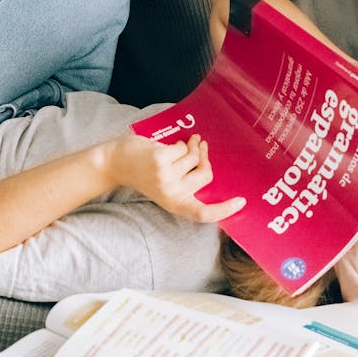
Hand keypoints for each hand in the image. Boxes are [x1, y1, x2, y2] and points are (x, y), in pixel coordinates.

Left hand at [103, 133, 245, 222]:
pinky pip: (184, 147)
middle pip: (206, 174)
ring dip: (192, 146)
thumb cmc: (144, 173)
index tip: (241, 202)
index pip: (203, 214)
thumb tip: (209, 164)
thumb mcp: (166, 187)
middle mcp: (173, 194)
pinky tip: (172, 144)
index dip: (224, 210)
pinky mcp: (161, 161)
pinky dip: (180, 143)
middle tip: (201, 146)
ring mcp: (167, 177)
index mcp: (176, 204)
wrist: (116, 164)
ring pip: (195, 157)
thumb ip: (186, 182)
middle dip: (204, 157)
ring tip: (186, 143)